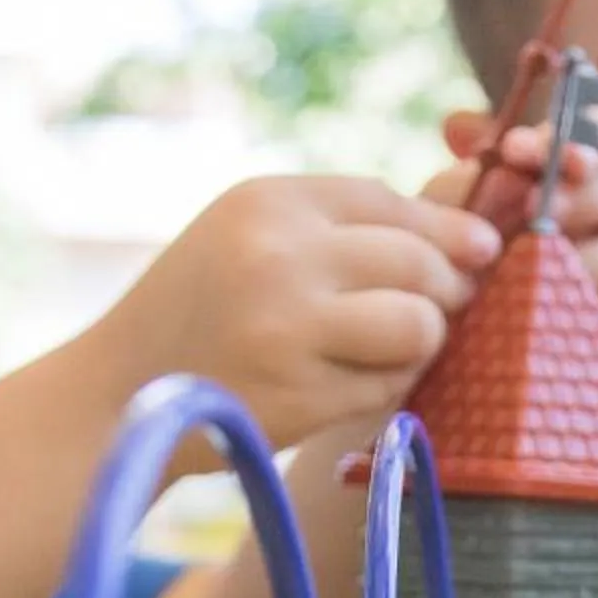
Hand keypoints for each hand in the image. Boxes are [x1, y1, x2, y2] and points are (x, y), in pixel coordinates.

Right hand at [92, 176, 501, 449]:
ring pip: (418, 323)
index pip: (386, 201)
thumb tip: (471, 230)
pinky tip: (349, 381)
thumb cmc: (199, 312)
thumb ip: (342, 227)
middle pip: (418, 260)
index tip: (480, 248)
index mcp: (266, 202)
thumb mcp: (250, 238)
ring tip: (392, 346)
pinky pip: (390, 383)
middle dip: (447, 287)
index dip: (446, 226)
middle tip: (442, 307)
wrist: (117, 395)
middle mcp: (279, 255)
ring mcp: (289, 327)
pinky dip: (386, 384)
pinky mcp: (300, 395)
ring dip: (422, 339)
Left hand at [429, 110, 597, 306]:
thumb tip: (459, 127)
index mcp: (568, 176)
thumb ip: (455, 180)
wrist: (429, 345)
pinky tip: (533, 311)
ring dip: (592, 254)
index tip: (519, 152)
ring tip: (533, 265)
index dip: (580, 131)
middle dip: (593, 190)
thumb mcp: (433, 224)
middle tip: (541, 206)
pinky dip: (578, 310)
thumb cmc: (439, 272)